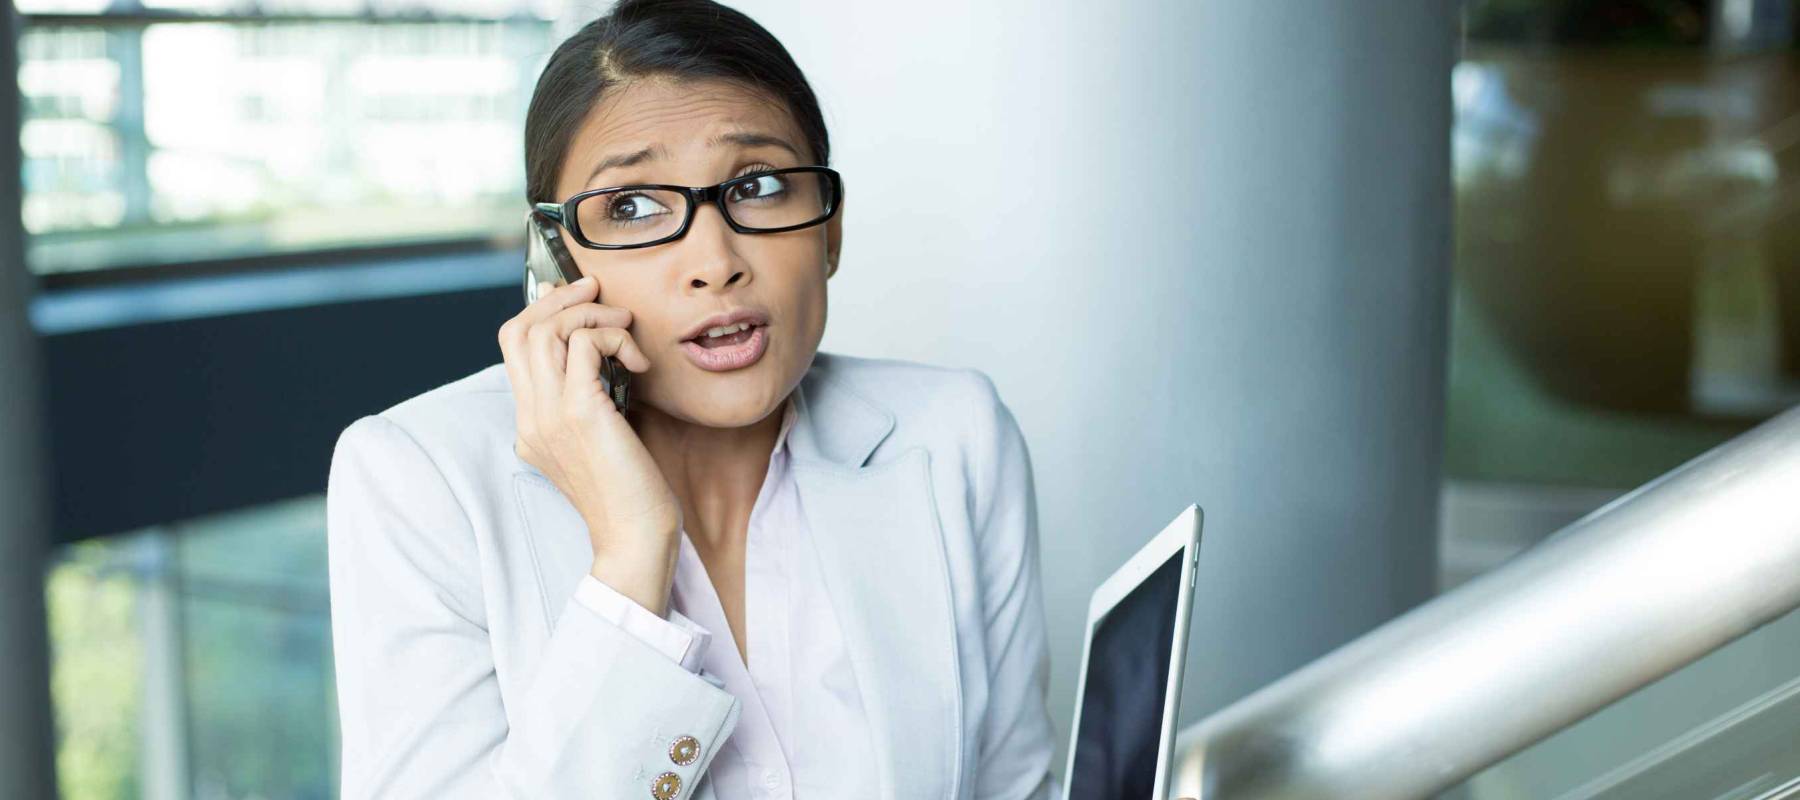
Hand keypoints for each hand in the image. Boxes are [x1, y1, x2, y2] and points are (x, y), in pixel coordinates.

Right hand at [497, 276, 679, 613]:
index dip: (542, 311)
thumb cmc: (631, 494)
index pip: (514, 346)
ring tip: (626, 327)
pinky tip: (638, 361)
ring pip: (546, 329)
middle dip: (561, 298)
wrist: (635, 539)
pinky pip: (585, 343)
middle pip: (519, 329)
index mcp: (530, 423)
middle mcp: (531, 416)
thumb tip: (606, 359)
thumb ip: (591, 403)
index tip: (580, 298)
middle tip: (599, 291)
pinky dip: (613, 336)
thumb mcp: (601, 441)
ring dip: (591, 313)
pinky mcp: (580, 413)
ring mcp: (549, 415)